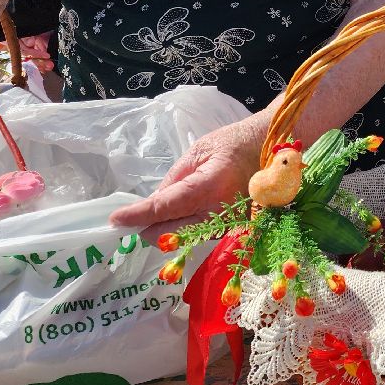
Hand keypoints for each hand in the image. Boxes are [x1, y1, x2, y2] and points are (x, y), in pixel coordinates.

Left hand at [108, 117, 263, 240]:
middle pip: (169, 234)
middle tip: (132, 218)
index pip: (164, 208)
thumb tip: (149, 205)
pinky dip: (180, 230)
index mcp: (209, 186)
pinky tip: (178, 215)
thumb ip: (172, 181)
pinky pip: (196, 237)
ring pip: (181, 239)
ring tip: (158, 212)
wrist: (269, 151)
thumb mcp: (196, 153)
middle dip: (147, 228)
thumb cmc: (233, 145)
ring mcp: (226, 226)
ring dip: (163, 230)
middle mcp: (219, 213)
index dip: (136, 215)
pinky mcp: (230, 232)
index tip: (114, 219)